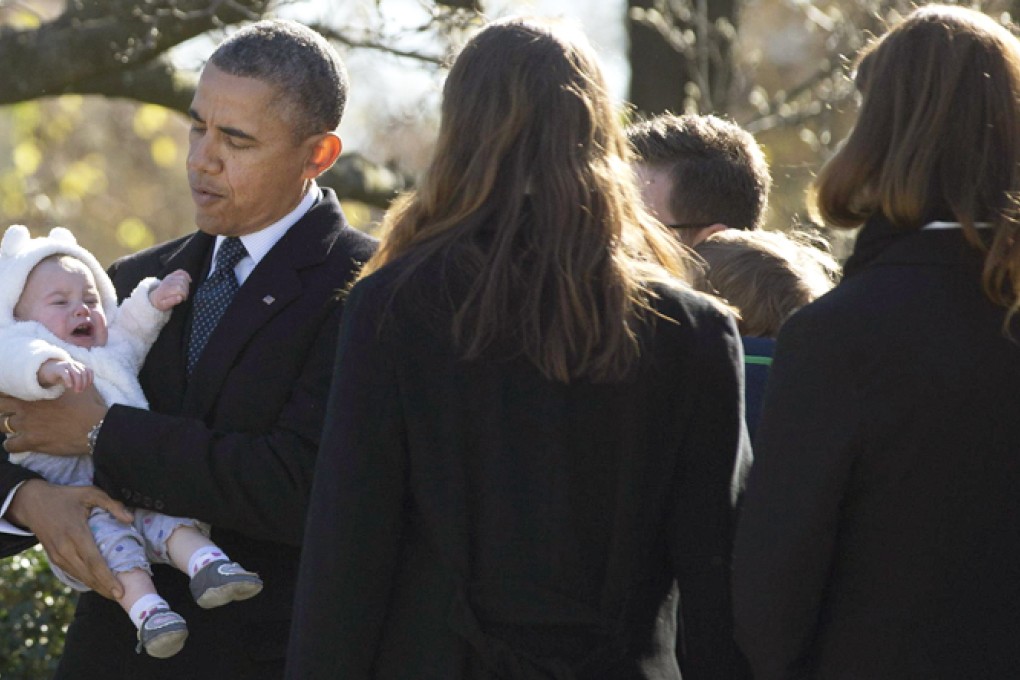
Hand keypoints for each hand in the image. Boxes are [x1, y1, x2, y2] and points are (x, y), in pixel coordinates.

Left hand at [0, 386, 106, 455]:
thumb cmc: (90, 405)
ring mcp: (27, 425)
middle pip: (0, 405)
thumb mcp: (80, 385)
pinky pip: (9, 445)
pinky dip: (12, 445)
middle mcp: (26, 407)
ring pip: (1, 425)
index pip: (9, 389)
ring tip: (13, 428)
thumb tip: (69, 375)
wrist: (96, 427)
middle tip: (10, 411)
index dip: (8, 392)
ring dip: (6, 426)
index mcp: (36, 391)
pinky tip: (18, 443)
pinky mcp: (31, 441)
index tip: (12, 396)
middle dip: (3, 408)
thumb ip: (68, 379)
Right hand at [7, 479, 131, 599]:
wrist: (32, 502)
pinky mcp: (54, 557)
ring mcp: (57, 555)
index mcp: (76, 533)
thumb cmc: (66, 496)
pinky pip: (72, 573)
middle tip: (122, 597)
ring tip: (113, 594)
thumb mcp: (90, 493)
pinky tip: (98, 584)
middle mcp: (65, 548)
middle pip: (88, 574)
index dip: (107, 578)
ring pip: (79, 576)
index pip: (94, 561)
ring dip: (96, 587)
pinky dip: (85, 580)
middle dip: (105, 588)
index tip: (120, 590)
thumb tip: (130, 520)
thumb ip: (112, 505)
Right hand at [37, 359, 93, 392]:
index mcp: (79, 366)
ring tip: (76, 390)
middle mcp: (74, 364)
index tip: (87, 387)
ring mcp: (66, 365)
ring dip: (79, 383)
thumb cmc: (62, 375)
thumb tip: (84, 387)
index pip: (89, 371)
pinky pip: (66, 374)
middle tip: (80, 391)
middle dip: (84, 383)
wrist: (47, 370)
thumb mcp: (72, 377)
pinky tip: (69, 386)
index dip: (90, 379)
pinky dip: (69, 381)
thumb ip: (79, 380)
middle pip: (83, 373)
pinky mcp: (59, 369)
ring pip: (77, 374)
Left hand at [150, 269, 191, 310]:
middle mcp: (167, 281)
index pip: (180, 289)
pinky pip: (181, 271)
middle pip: (182, 283)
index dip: (184, 295)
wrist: (155, 297)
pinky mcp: (172, 275)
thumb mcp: (163, 305)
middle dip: (186, 291)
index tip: (183, 299)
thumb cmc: (161, 302)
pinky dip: (186, 275)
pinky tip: (189, 281)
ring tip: (184, 291)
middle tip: (184, 296)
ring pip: (183, 278)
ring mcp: (169, 277)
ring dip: (186, 285)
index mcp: (165, 289)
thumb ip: (171, 302)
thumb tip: (179, 297)